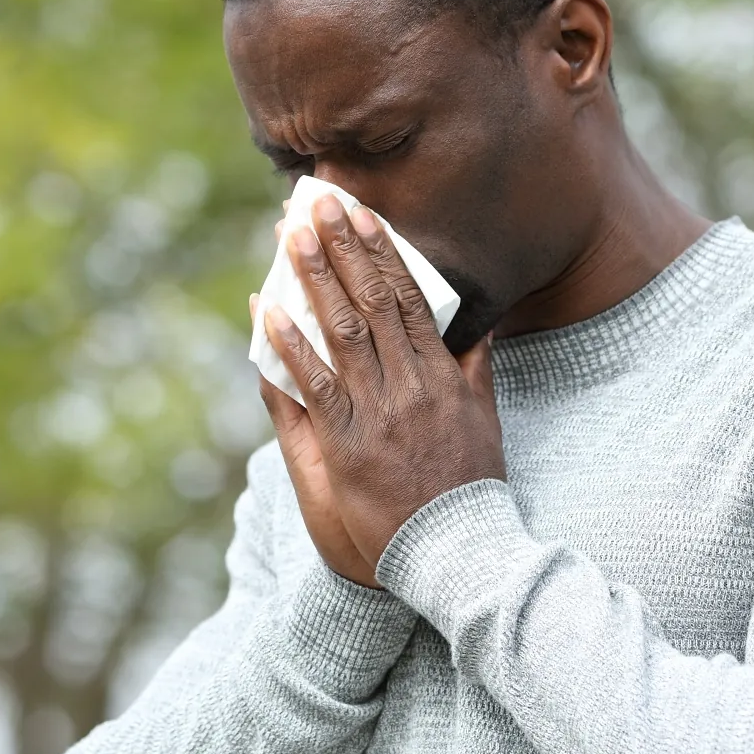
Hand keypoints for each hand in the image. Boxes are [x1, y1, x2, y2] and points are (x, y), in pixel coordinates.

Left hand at [263, 193, 503, 571]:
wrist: (457, 550)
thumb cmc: (470, 488)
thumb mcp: (484, 421)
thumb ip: (473, 370)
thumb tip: (477, 329)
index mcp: (442, 374)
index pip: (409, 298)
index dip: (382, 252)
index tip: (362, 214)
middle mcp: (410, 384)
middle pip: (371, 301)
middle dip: (341, 247)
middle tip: (315, 203)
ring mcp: (377, 412)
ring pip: (341, 331)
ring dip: (313, 279)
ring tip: (290, 236)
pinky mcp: (347, 444)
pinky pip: (314, 385)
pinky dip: (290, 345)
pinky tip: (268, 310)